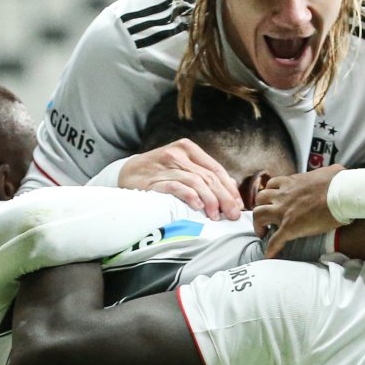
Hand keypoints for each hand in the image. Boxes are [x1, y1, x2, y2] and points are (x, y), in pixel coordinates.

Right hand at [116, 140, 242, 219]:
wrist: (126, 172)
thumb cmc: (159, 172)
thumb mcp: (182, 166)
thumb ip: (204, 173)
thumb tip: (231, 188)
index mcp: (188, 148)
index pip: (216, 169)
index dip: (229, 189)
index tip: (238, 205)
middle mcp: (178, 154)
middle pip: (208, 177)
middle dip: (224, 198)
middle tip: (233, 215)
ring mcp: (166, 166)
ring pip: (196, 182)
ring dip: (209, 200)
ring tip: (216, 216)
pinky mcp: (154, 179)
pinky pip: (176, 187)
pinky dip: (189, 196)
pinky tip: (198, 206)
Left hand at [255, 165, 345, 257]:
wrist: (342, 194)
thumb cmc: (339, 182)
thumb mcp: (330, 172)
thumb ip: (327, 173)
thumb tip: (336, 172)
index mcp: (293, 182)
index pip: (274, 184)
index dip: (272, 192)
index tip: (274, 199)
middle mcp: (284, 194)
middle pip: (260, 198)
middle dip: (260, 206)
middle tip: (265, 216)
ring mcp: (284, 211)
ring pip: (259, 215)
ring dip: (258, 224)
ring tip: (262, 232)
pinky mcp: (290, 227)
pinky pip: (274, 240)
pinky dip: (270, 249)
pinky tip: (268, 256)